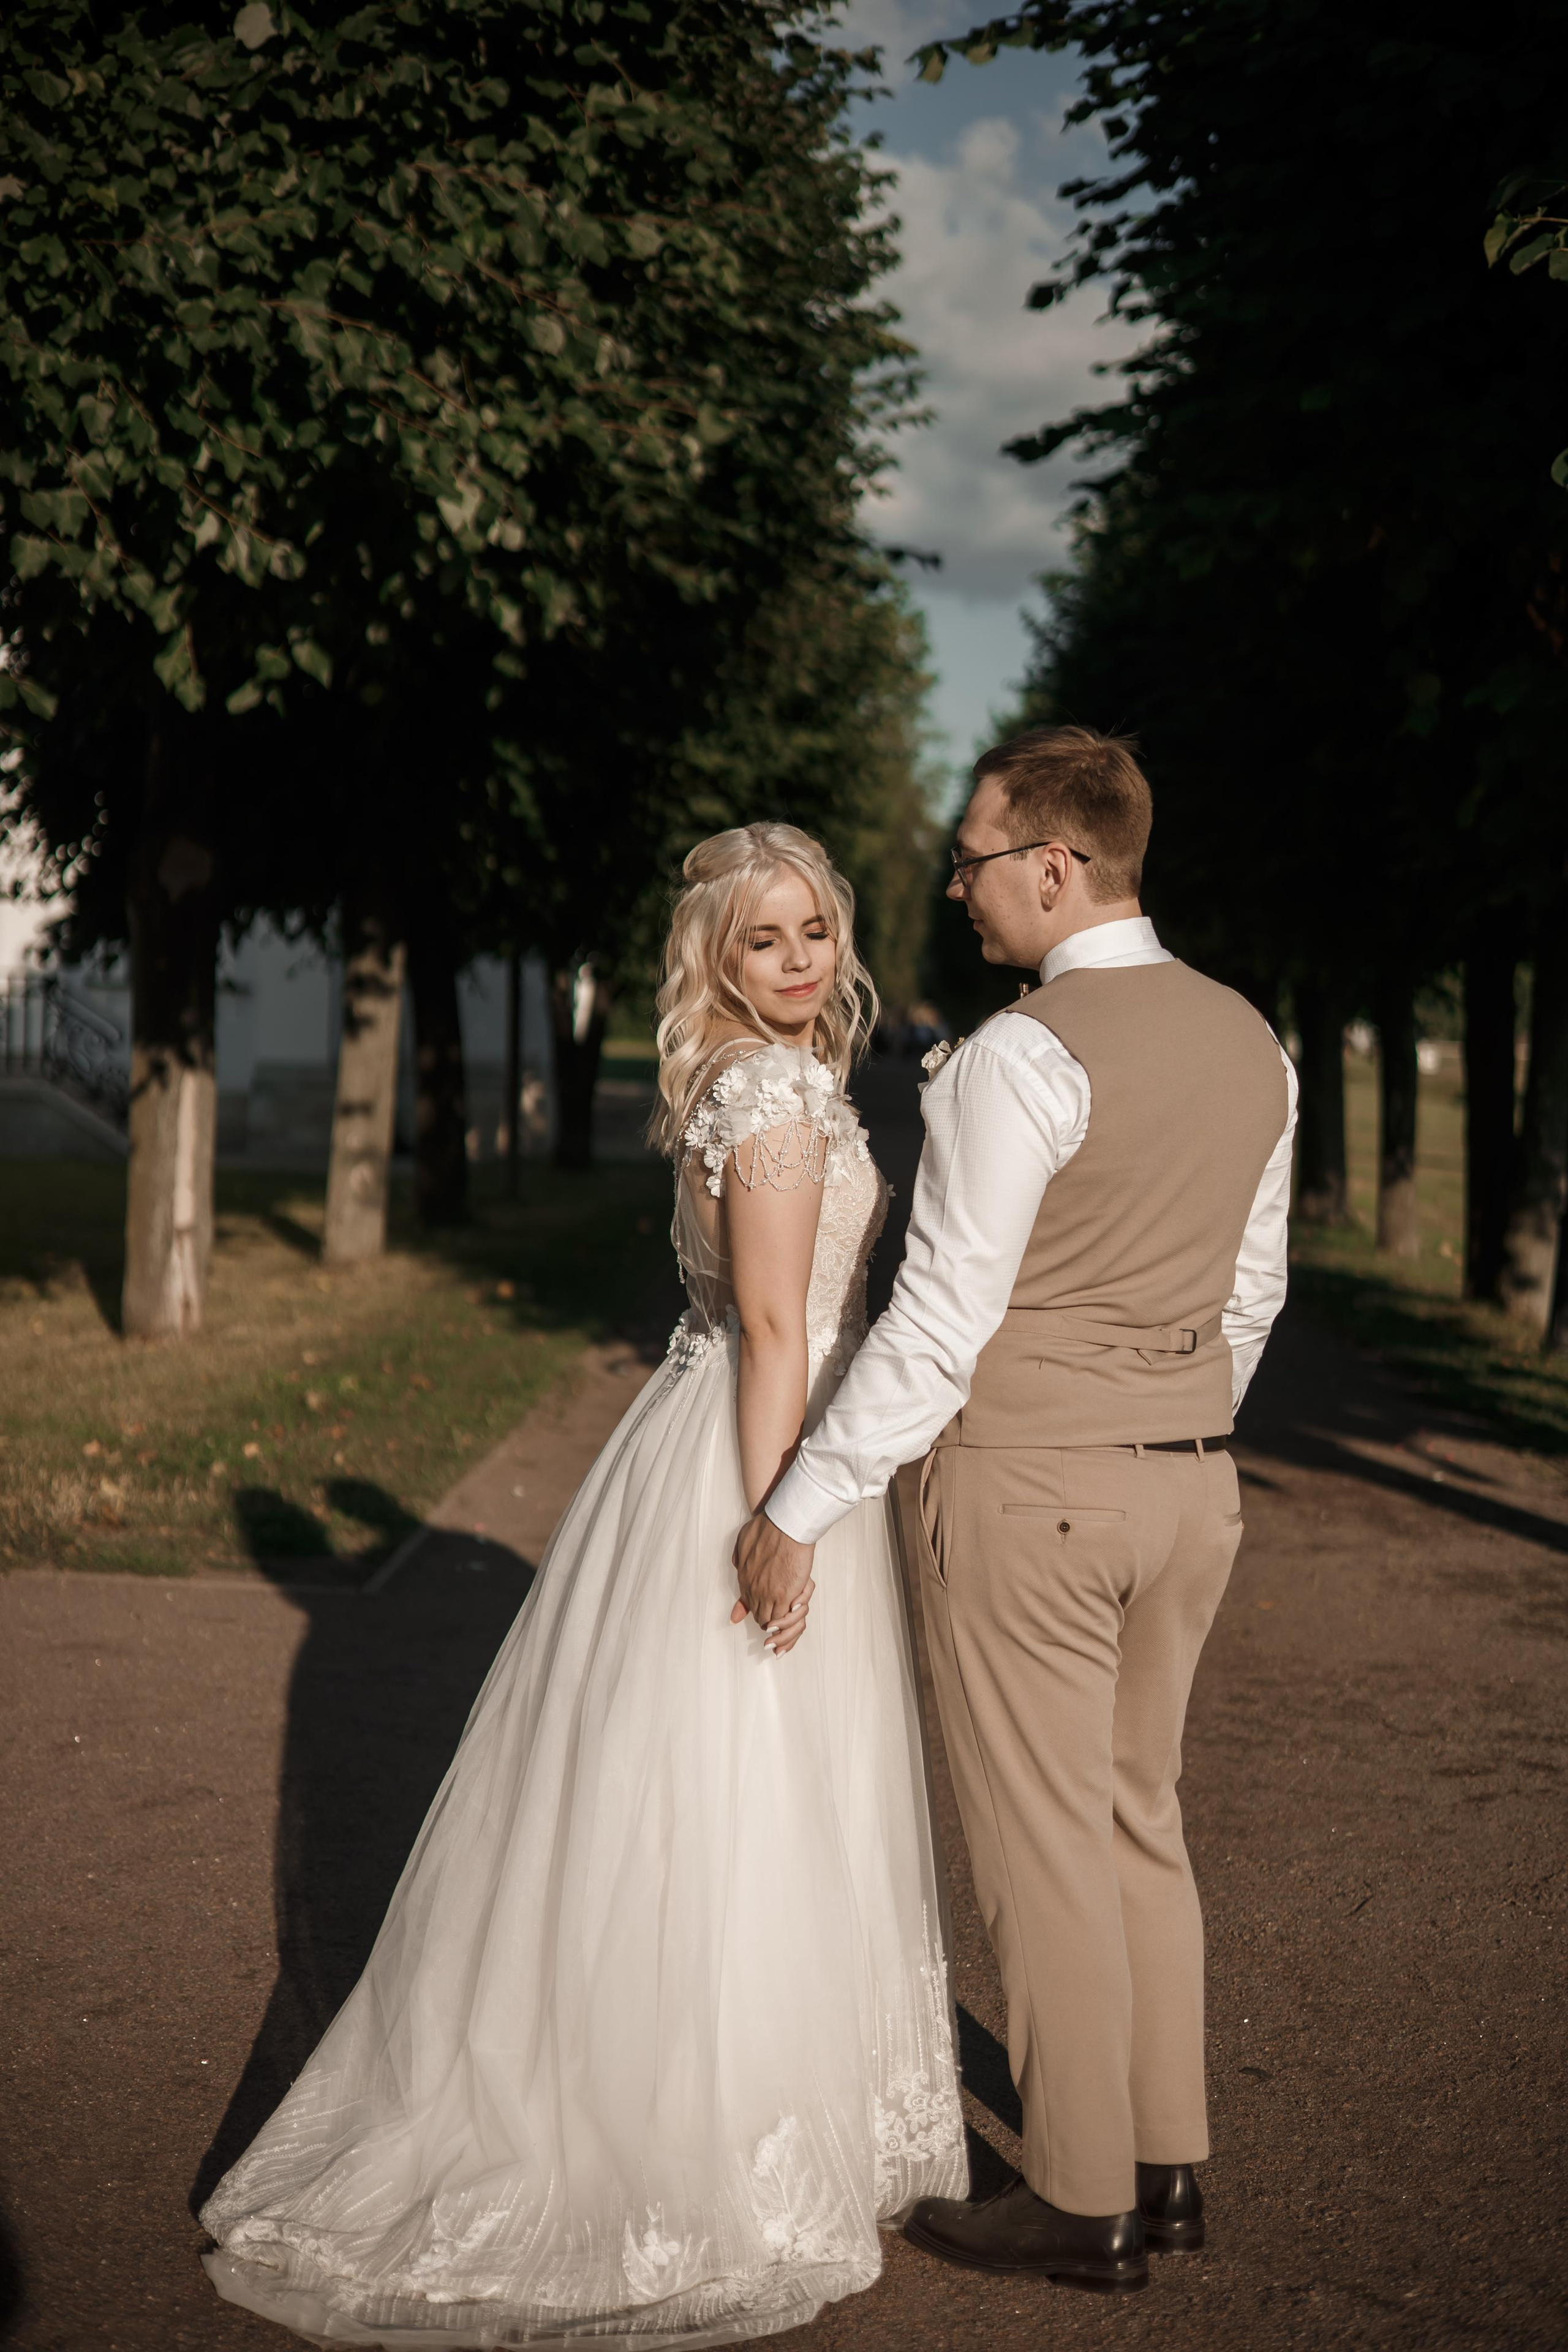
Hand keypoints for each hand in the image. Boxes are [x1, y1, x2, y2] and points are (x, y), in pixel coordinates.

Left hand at [732, 1509, 815, 1655]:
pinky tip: (795, 1614)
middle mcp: (753, 1590)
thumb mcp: (743, 1539)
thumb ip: (739, 1555)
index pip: (749, 1603)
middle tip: (777, 1627)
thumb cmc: (767, 1528)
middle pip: (759, 1617)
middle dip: (769, 1623)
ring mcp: (769, 1595)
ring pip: (770, 1622)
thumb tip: (735, 1565)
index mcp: (744, 1578)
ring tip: (786, 1625)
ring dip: (779, 1625)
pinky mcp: (785, 1597)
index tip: (767, 1616)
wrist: (785, 1526)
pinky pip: (784, 1619)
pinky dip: (789, 1620)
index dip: (758, 1611)